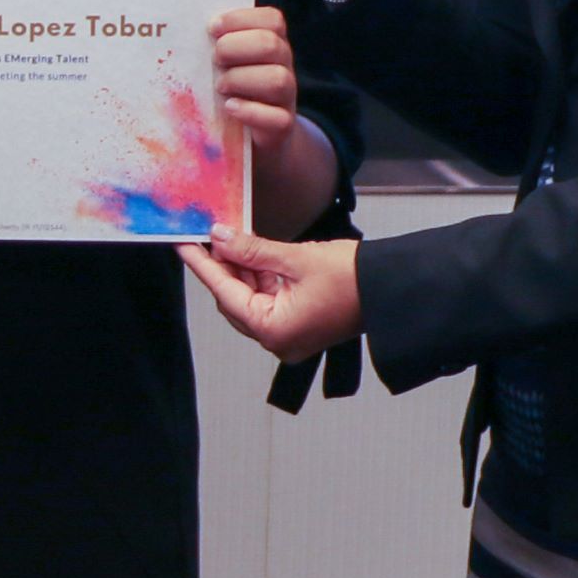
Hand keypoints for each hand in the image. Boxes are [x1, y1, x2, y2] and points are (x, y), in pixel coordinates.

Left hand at [178, 232, 362, 362]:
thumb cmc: (354, 277)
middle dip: (222, 267)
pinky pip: (268, 302)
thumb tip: (219, 238)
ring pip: (250, 300)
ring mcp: (288, 338)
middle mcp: (278, 342)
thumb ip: (252, 250)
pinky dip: (259, 279)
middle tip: (208, 235)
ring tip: (229, 238)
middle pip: (234, 300)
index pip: (224, 294)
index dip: (202, 266)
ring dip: (241, 271)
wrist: (395, 288)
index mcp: (274, 331)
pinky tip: (251, 254)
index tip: (183, 245)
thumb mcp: (295, 257)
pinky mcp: (299, 328)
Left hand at [211, 6, 341, 235]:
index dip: (241, 18)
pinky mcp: (281, 129)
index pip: (272, 20)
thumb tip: (181, 28)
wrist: (254, 143)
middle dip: (236, 48)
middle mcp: (283, 68)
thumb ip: (217, 47)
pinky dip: (250, 112)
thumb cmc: (232, 94)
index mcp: (272, 45)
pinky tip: (229, 108)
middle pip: (273, 45)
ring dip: (241, 79)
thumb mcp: (227, 67)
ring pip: (278, 80)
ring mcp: (285, 99)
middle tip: (215, 59)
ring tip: (219, 87)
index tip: (211, 28)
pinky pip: (278, 119)